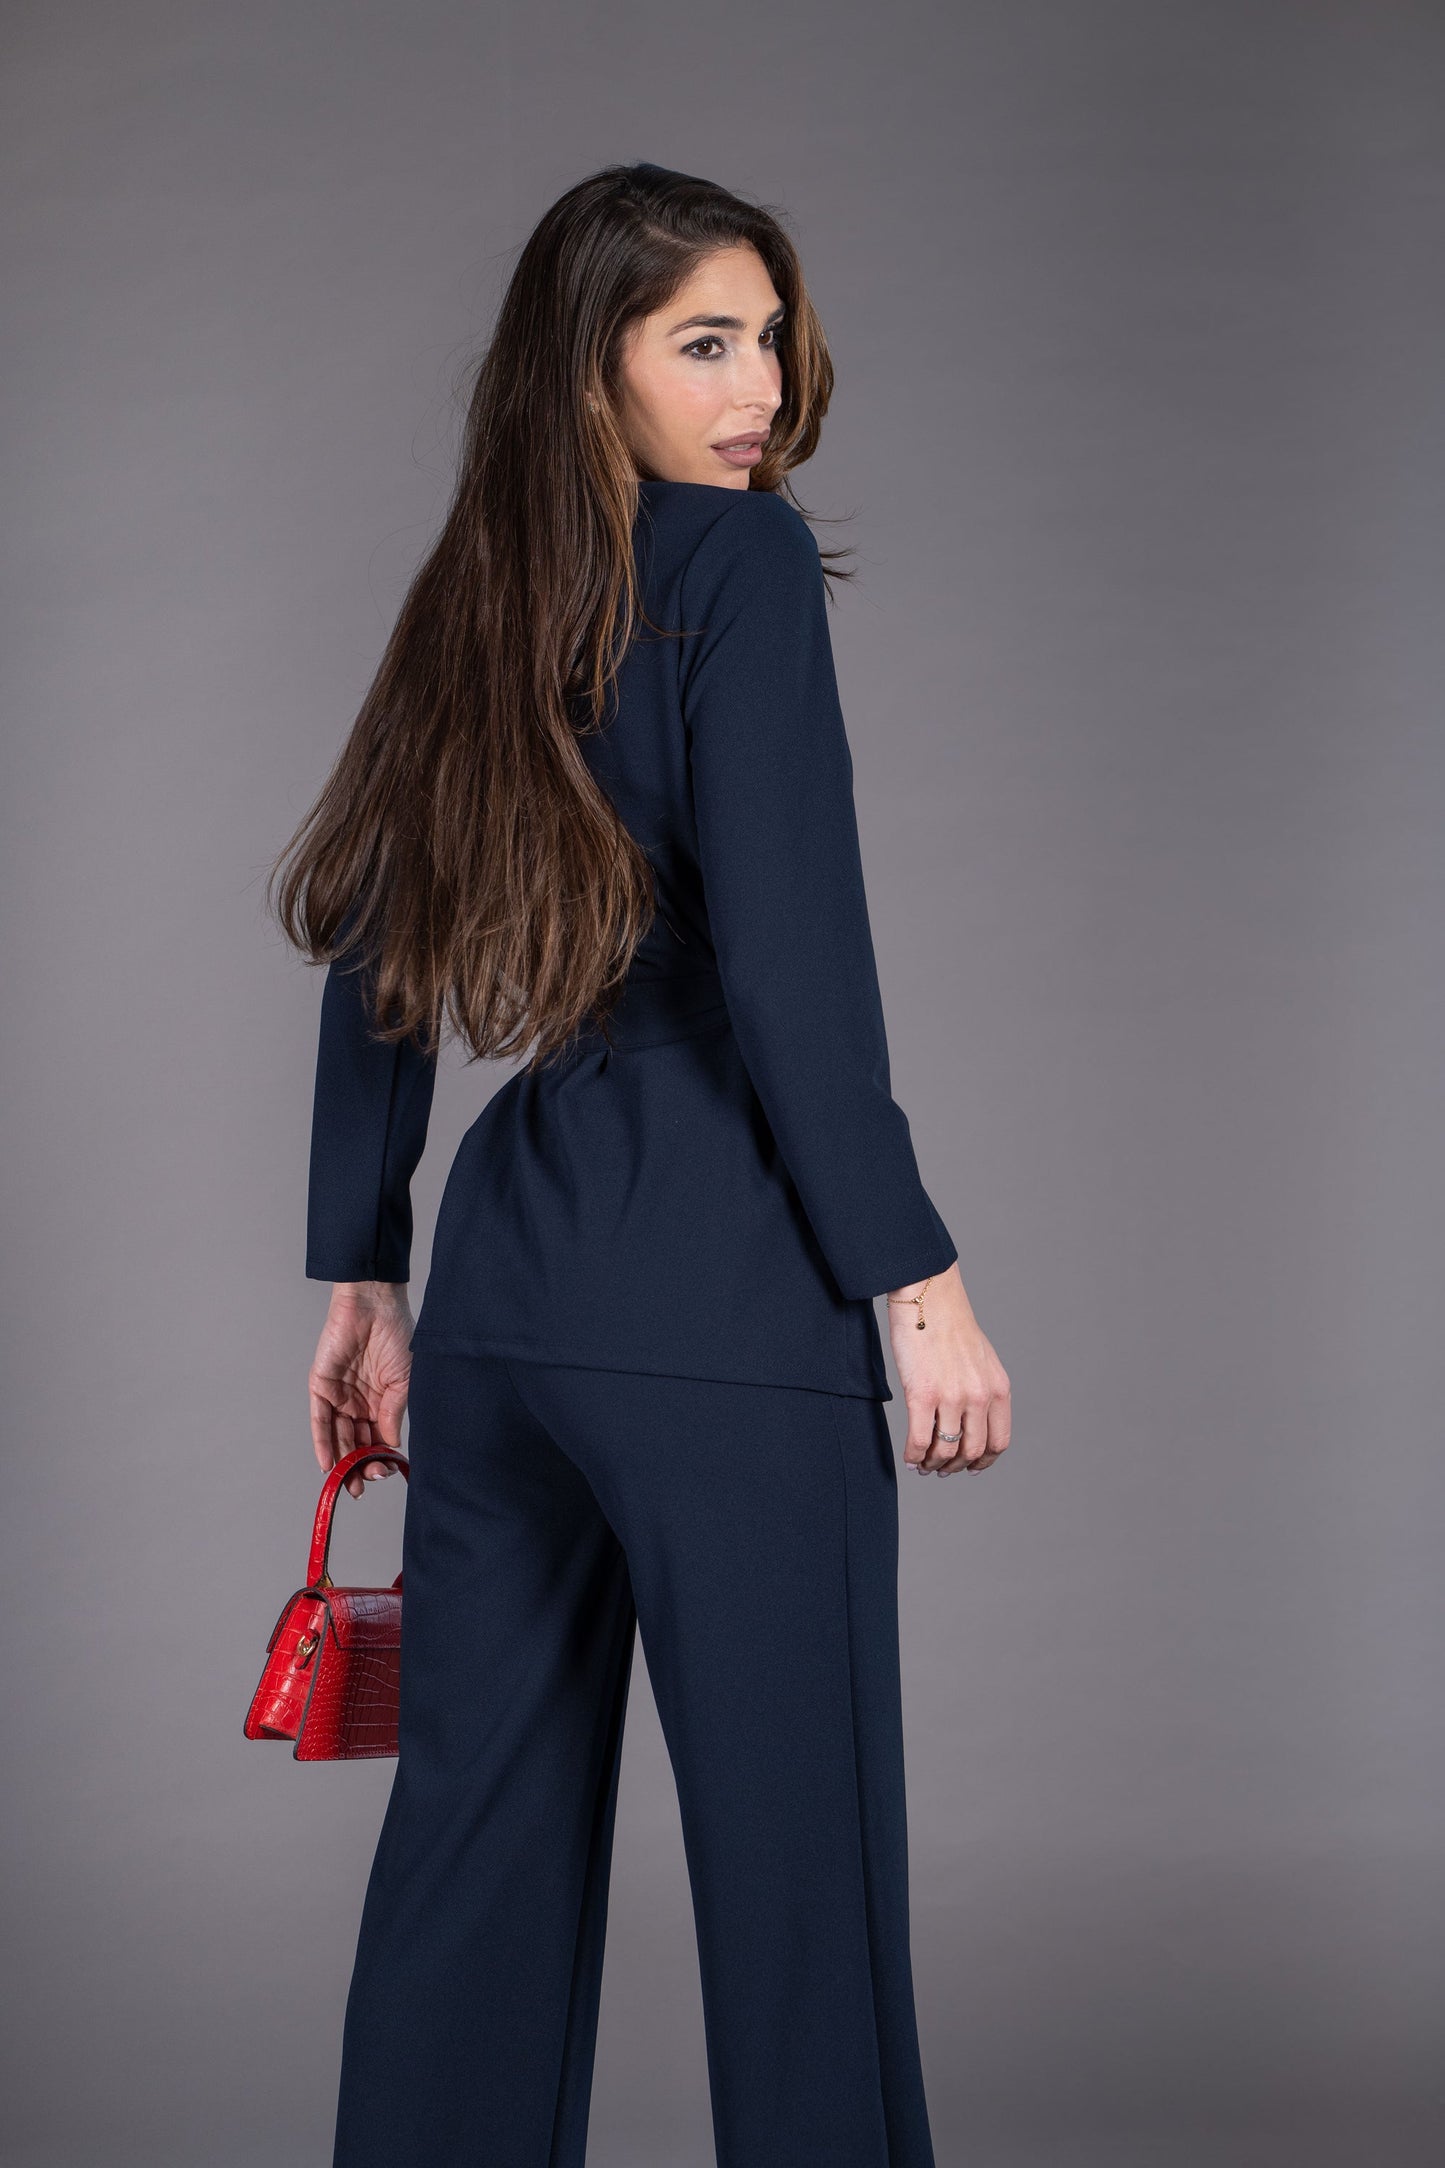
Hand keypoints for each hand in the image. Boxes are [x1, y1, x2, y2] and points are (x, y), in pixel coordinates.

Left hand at [309, 1282, 415, 1498]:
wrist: (375, 1305)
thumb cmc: (396, 1335)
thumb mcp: (404, 1381)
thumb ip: (393, 1414)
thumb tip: (390, 1447)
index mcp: (380, 1400)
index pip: (377, 1438)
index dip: (380, 1458)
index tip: (386, 1472)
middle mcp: (358, 1401)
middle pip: (356, 1442)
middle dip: (360, 1465)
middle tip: (365, 1484)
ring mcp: (339, 1395)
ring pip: (337, 1436)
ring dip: (343, 1460)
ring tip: (349, 1483)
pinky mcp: (321, 1386)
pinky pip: (319, 1420)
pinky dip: (323, 1442)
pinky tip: (328, 1463)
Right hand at [886, 1262, 1010, 1474]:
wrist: (928, 1297)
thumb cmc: (949, 1324)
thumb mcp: (982, 1360)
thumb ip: (983, 1390)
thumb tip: (972, 1421)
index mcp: (998, 1388)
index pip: (999, 1441)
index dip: (984, 1461)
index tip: (972, 1467)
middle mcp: (979, 1396)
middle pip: (973, 1451)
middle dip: (956, 1466)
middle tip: (942, 1469)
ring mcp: (952, 1397)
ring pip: (946, 1451)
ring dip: (933, 1464)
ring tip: (923, 1465)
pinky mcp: (922, 1394)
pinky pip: (920, 1440)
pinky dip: (914, 1456)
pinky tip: (910, 1457)